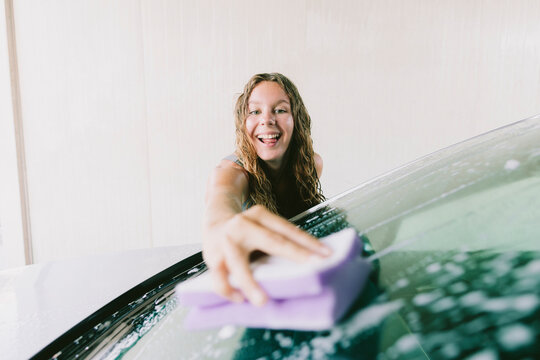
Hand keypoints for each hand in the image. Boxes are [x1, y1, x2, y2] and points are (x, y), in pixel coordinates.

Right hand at [202, 205, 331, 305]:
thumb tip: (307, 261)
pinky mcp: (212, 256)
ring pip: (237, 263)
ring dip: (249, 283)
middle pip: (271, 240)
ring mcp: (226, 241)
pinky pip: (219, 277)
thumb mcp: (261, 226)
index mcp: (259, 215)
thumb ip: (277, 239)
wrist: (213, 220)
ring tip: (262, 301)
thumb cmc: (245, 230)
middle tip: (313, 266)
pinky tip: (240, 299)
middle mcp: (243, 225)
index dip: (308, 242)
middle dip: (293, 254)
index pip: (287, 229)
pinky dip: (229, 290)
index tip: (326, 254)